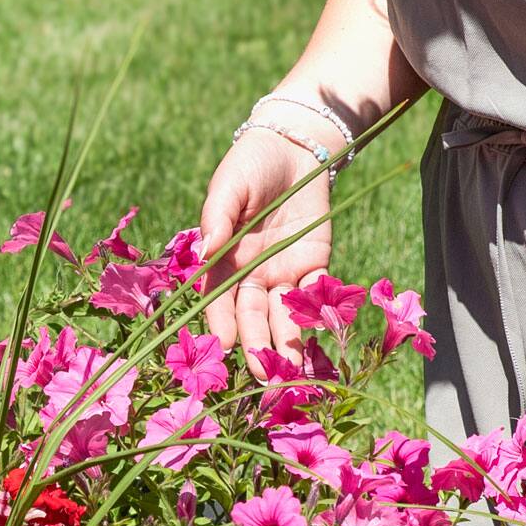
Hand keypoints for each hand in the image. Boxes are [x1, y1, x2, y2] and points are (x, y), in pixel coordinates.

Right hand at [198, 130, 337, 372]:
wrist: (293, 147)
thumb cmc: (250, 165)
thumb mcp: (229, 185)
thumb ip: (218, 217)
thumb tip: (207, 248)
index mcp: (224, 261)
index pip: (219, 300)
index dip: (221, 324)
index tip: (224, 347)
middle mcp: (252, 275)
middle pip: (253, 318)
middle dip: (257, 348)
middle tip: (262, 378)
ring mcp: (284, 273)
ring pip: (284, 317)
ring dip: (288, 346)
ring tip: (293, 375)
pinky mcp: (315, 265)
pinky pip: (317, 295)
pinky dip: (317, 316)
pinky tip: (318, 339)